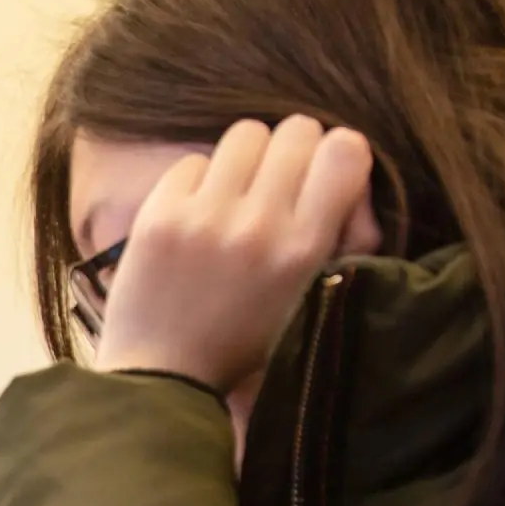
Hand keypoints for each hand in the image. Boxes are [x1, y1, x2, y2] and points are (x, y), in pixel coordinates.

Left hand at [93, 116, 377, 390]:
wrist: (161, 375)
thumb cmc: (242, 342)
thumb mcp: (310, 297)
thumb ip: (338, 236)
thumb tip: (345, 163)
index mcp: (304, 251)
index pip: (345, 149)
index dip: (336, 152)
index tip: (323, 173)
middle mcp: (259, 226)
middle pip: (295, 130)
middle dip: (293, 150)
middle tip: (278, 181)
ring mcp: (205, 217)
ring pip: (245, 133)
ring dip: (246, 158)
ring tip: (236, 193)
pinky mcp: (159, 214)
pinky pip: (193, 160)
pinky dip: (198, 181)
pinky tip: (195, 216)